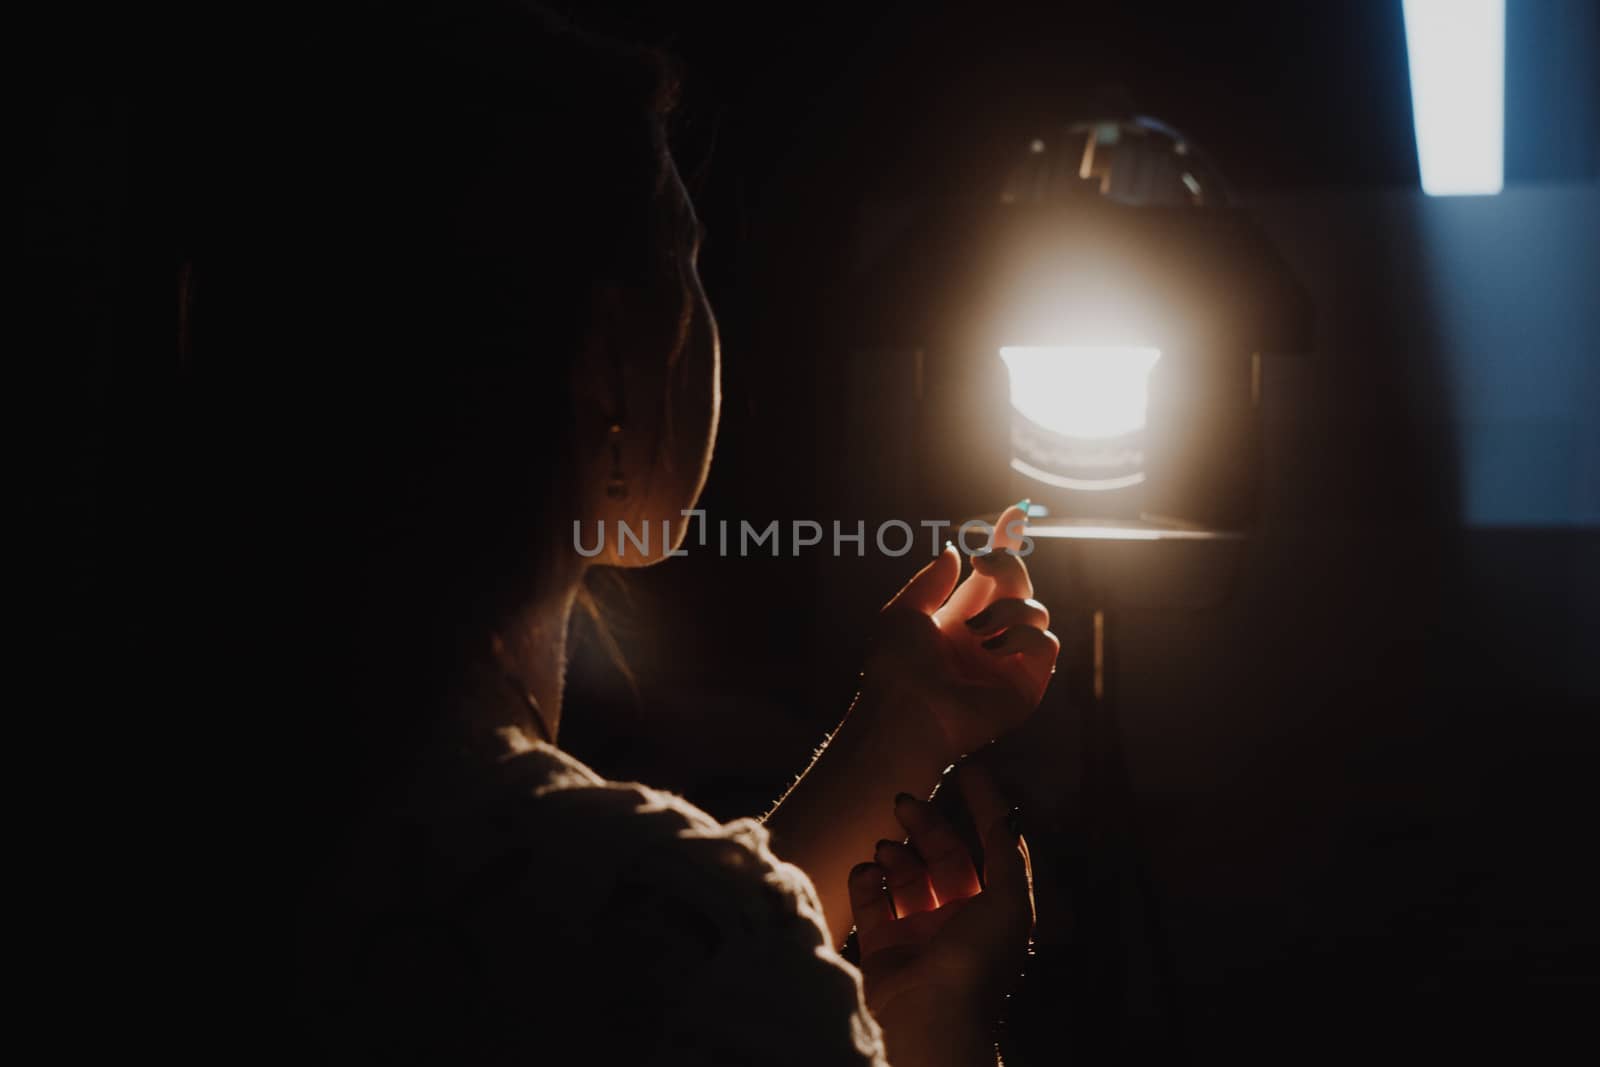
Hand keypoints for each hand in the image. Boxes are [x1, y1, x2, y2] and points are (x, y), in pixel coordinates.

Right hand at [850, 766, 1033, 1060]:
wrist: (931, 1019)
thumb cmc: (978, 960)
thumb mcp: (1008, 901)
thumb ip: (1005, 853)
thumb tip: (1006, 811)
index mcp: (994, 909)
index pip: (989, 845)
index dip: (982, 806)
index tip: (966, 767)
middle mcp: (958, 918)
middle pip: (943, 855)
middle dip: (926, 824)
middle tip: (904, 799)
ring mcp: (919, 933)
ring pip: (905, 875)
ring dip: (895, 853)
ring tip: (886, 846)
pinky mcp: (882, 947)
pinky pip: (872, 902)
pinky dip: (867, 881)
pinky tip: (867, 870)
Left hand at [866, 503, 1059, 761]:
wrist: (905, 712)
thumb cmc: (894, 667)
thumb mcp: (902, 613)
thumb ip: (930, 581)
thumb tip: (953, 551)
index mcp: (960, 617)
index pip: (992, 575)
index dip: (1005, 544)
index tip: (1014, 512)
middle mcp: (990, 635)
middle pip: (1019, 583)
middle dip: (1007, 562)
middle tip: (982, 563)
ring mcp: (1011, 659)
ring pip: (1036, 609)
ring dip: (1006, 611)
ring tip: (975, 634)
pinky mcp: (1028, 683)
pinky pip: (1046, 642)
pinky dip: (1021, 637)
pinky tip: (991, 651)